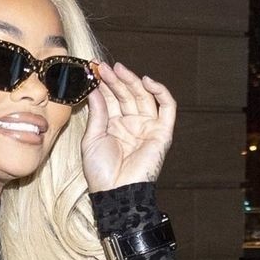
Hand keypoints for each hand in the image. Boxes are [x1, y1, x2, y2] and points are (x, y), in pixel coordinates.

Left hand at [81, 61, 175, 192]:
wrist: (116, 192)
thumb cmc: (101, 172)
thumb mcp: (92, 138)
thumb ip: (97, 112)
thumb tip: (95, 88)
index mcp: (114, 126)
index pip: (111, 98)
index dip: (104, 84)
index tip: (93, 69)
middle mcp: (132, 124)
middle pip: (126, 95)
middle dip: (116, 79)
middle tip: (103, 67)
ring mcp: (148, 128)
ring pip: (144, 97)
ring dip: (132, 81)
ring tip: (117, 69)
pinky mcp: (162, 133)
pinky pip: (167, 108)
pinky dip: (161, 92)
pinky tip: (146, 81)